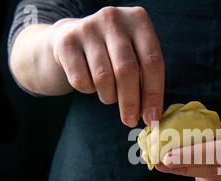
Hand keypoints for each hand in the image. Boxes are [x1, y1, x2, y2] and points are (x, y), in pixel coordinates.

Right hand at [50, 7, 163, 126]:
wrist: (70, 39)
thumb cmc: (112, 53)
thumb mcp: (134, 55)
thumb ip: (145, 79)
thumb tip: (151, 116)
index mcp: (138, 20)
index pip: (152, 62)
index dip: (153, 94)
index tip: (152, 118)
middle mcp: (114, 19)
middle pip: (127, 70)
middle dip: (131, 102)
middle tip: (130, 121)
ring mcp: (88, 28)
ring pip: (103, 78)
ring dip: (108, 97)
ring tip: (109, 95)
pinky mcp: (66, 42)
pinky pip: (81, 80)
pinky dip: (89, 90)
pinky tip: (90, 82)